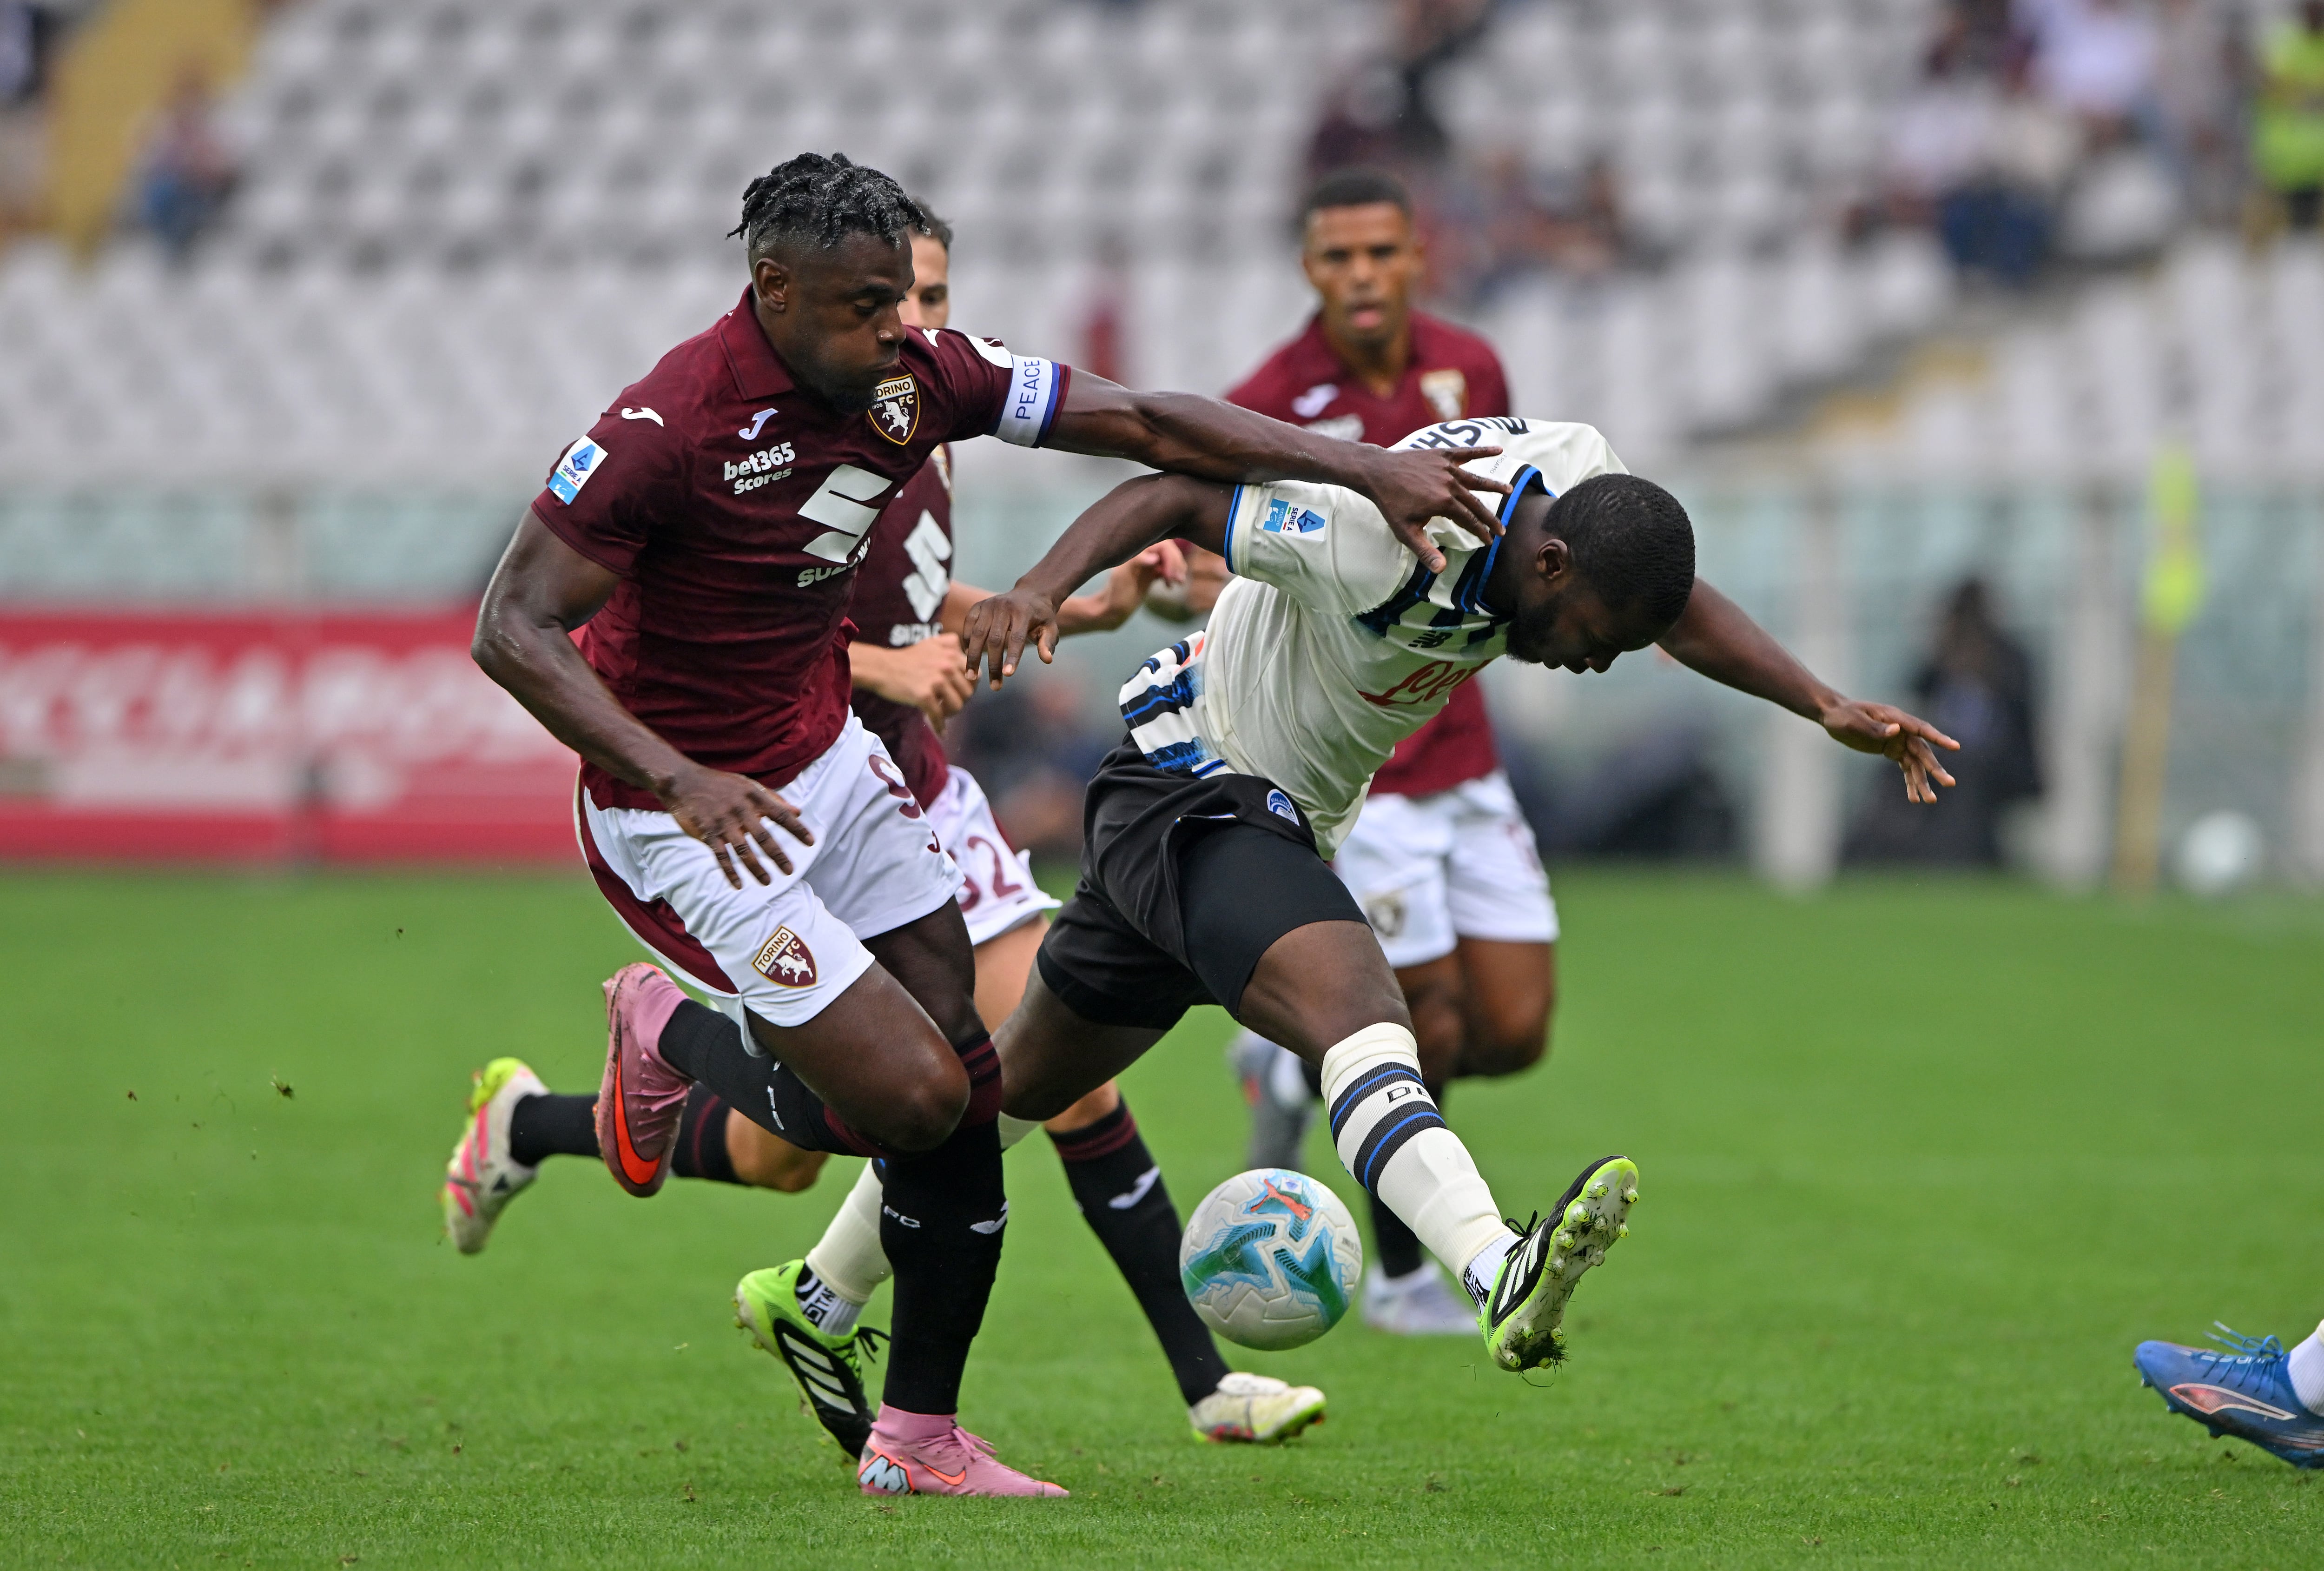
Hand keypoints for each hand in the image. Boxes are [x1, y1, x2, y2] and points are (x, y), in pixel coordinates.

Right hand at [659, 764, 813, 888]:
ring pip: (743, 850)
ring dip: (756, 868)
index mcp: (753, 796)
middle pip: (763, 836)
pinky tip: (739, 885)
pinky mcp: (707, 833)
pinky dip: (730, 872)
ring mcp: (723, 822)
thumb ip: (774, 800)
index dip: (797, 829)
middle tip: (789, 870)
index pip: (780, 814)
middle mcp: (740, 810)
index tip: (811, 842)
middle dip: (778, 855)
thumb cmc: (720, 784)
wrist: (684, 781)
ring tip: (768, 881)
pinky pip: (720, 856)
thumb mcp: (748, 786)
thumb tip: (798, 812)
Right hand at [854, 633, 974, 727]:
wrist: (881, 667)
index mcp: (951, 653)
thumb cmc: (906, 658)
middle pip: (968, 692)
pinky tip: (941, 731)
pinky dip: (940, 726)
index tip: (960, 692)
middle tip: (949, 704)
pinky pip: (939, 716)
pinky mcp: (924, 695)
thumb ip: (951, 645)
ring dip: (951, 713)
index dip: (970, 686)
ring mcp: (936, 680)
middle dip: (960, 701)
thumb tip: (970, 658)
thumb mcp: (932, 643)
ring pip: (957, 706)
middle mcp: (947, 665)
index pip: (976, 675)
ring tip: (942, 713)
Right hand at [961, 585, 1060, 688]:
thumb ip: (1048, 643)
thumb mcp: (1050, 628)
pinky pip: (968, 625)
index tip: (1008, 675)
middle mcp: (1004, 607)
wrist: (1030, 594)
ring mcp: (989, 604)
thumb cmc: (1041, 617)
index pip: (1017, 638)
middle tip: (994, 686)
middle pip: (995, 639)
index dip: (1012, 657)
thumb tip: (1047, 660)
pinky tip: (968, 658)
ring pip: (978, 633)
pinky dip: (966, 641)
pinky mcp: (978, 605)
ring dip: (973, 657)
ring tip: (971, 676)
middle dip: (993, 665)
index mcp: (1023, 612)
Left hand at [1058, 543, 1185, 633]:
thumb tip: (1155, 557)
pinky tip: (1170, 586)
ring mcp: (1148, 562)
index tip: (1170, 575)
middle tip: (1178, 581)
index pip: (1162, 544)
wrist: (1112, 610)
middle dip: (1176, 563)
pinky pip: (1167, 568)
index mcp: (1136, 548)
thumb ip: (1137, 561)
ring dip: (1177, 569)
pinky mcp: (1151, 572)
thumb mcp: (1122, 576)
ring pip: (1170, 558)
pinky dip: (1172, 575)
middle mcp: (1143, 552)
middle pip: (1169, 550)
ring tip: (1178, 583)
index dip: (1171, 558)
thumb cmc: (1115, 593)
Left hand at [1355, 446, 1510, 572]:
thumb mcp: (1406, 532)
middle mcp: (1450, 484)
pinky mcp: (1442, 454)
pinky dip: (1483, 450)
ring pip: (1476, 478)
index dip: (1480, 532)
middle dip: (1490, 517)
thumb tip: (1441, 569)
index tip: (1489, 541)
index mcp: (1444, 503)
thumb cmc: (1391, 504)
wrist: (1377, 473)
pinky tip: (1499, 449)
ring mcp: (1447, 468)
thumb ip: (1425, 551)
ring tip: (1509, 490)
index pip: (1469, 520)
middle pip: (1476, 503)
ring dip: (1493, 485)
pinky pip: (1466, 452)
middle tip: (1502, 529)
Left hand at [1820, 699, 1960, 804]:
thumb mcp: (1855, 721)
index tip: (1955, 747)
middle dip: (1935, 769)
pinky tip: (1914, 798)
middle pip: (1923, 751)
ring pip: (1916, 764)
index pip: (1921, 729)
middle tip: (1950, 784)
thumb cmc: (1844, 715)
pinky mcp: (1891, 750)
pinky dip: (1910, 782)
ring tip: (1930, 800)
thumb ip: (1875, 728)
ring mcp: (1898, 741)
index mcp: (1896, 718)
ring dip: (1923, 781)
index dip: (1939, 738)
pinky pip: (1905, 768)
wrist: (1833, 715)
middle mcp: (1902, 730)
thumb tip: (1896, 730)